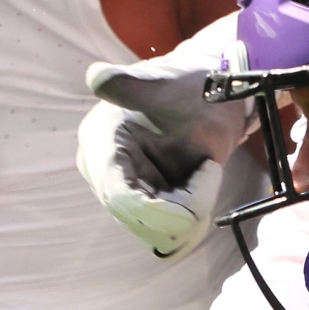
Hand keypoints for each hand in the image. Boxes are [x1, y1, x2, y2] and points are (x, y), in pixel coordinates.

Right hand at [78, 50, 251, 256]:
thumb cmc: (188, 86)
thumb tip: (97, 77)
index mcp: (100, 140)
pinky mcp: (138, 204)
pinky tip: (202, 184)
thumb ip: (131, 87)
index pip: (121, 196)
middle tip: (211, 170)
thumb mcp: (165, 85)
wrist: (206, 94)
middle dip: (184, 208)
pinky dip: (190, 218)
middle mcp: (102, 171)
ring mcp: (118, 190)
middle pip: (141, 221)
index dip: (164, 205)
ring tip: (206, 172)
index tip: (207, 172)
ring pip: (156, 232)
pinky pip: (165, 232)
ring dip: (190, 213)